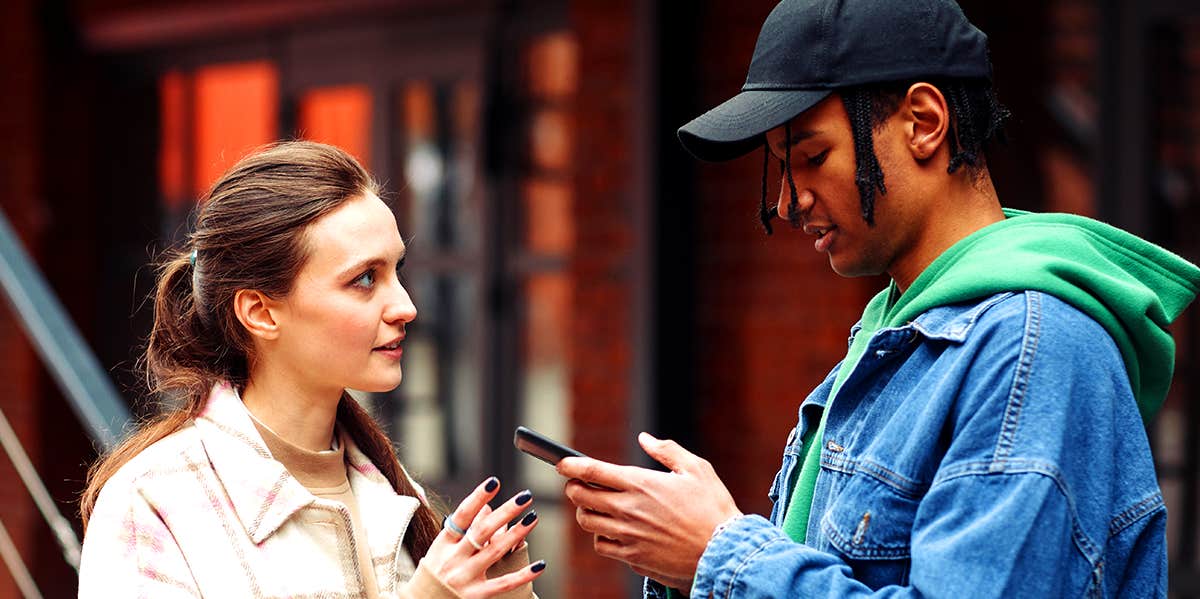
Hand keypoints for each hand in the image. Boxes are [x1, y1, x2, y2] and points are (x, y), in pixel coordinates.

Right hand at [420, 478, 544, 597]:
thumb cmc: (435, 570)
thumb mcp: (443, 545)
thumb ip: (464, 527)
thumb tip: (487, 506)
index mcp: (444, 542)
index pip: (463, 515)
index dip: (478, 497)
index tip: (494, 482)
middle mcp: (454, 558)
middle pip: (483, 531)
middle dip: (505, 512)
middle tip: (524, 497)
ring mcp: (465, 577)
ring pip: (495, 551)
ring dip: (516, 534)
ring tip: (533, 518)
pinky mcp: (476, 595)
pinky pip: (504, 583)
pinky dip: (523, 575)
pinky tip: (540, 565)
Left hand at [557, 433, 740, 586]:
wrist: (724, 553)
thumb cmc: (713, 509)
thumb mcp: (697, 469)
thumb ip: (667, 450)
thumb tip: (645, 438)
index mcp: (641, 484)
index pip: (593, 471)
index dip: (571, 465)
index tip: (562, 463)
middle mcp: (628, 510)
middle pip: (581, 497)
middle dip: (573, 487)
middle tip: (577, 484)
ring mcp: (628, 536)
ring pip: (587, 523)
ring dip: (584, 512)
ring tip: (593, 507)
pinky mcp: (633, 558)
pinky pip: (602, 546)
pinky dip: (601, 537)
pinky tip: (612, 531)